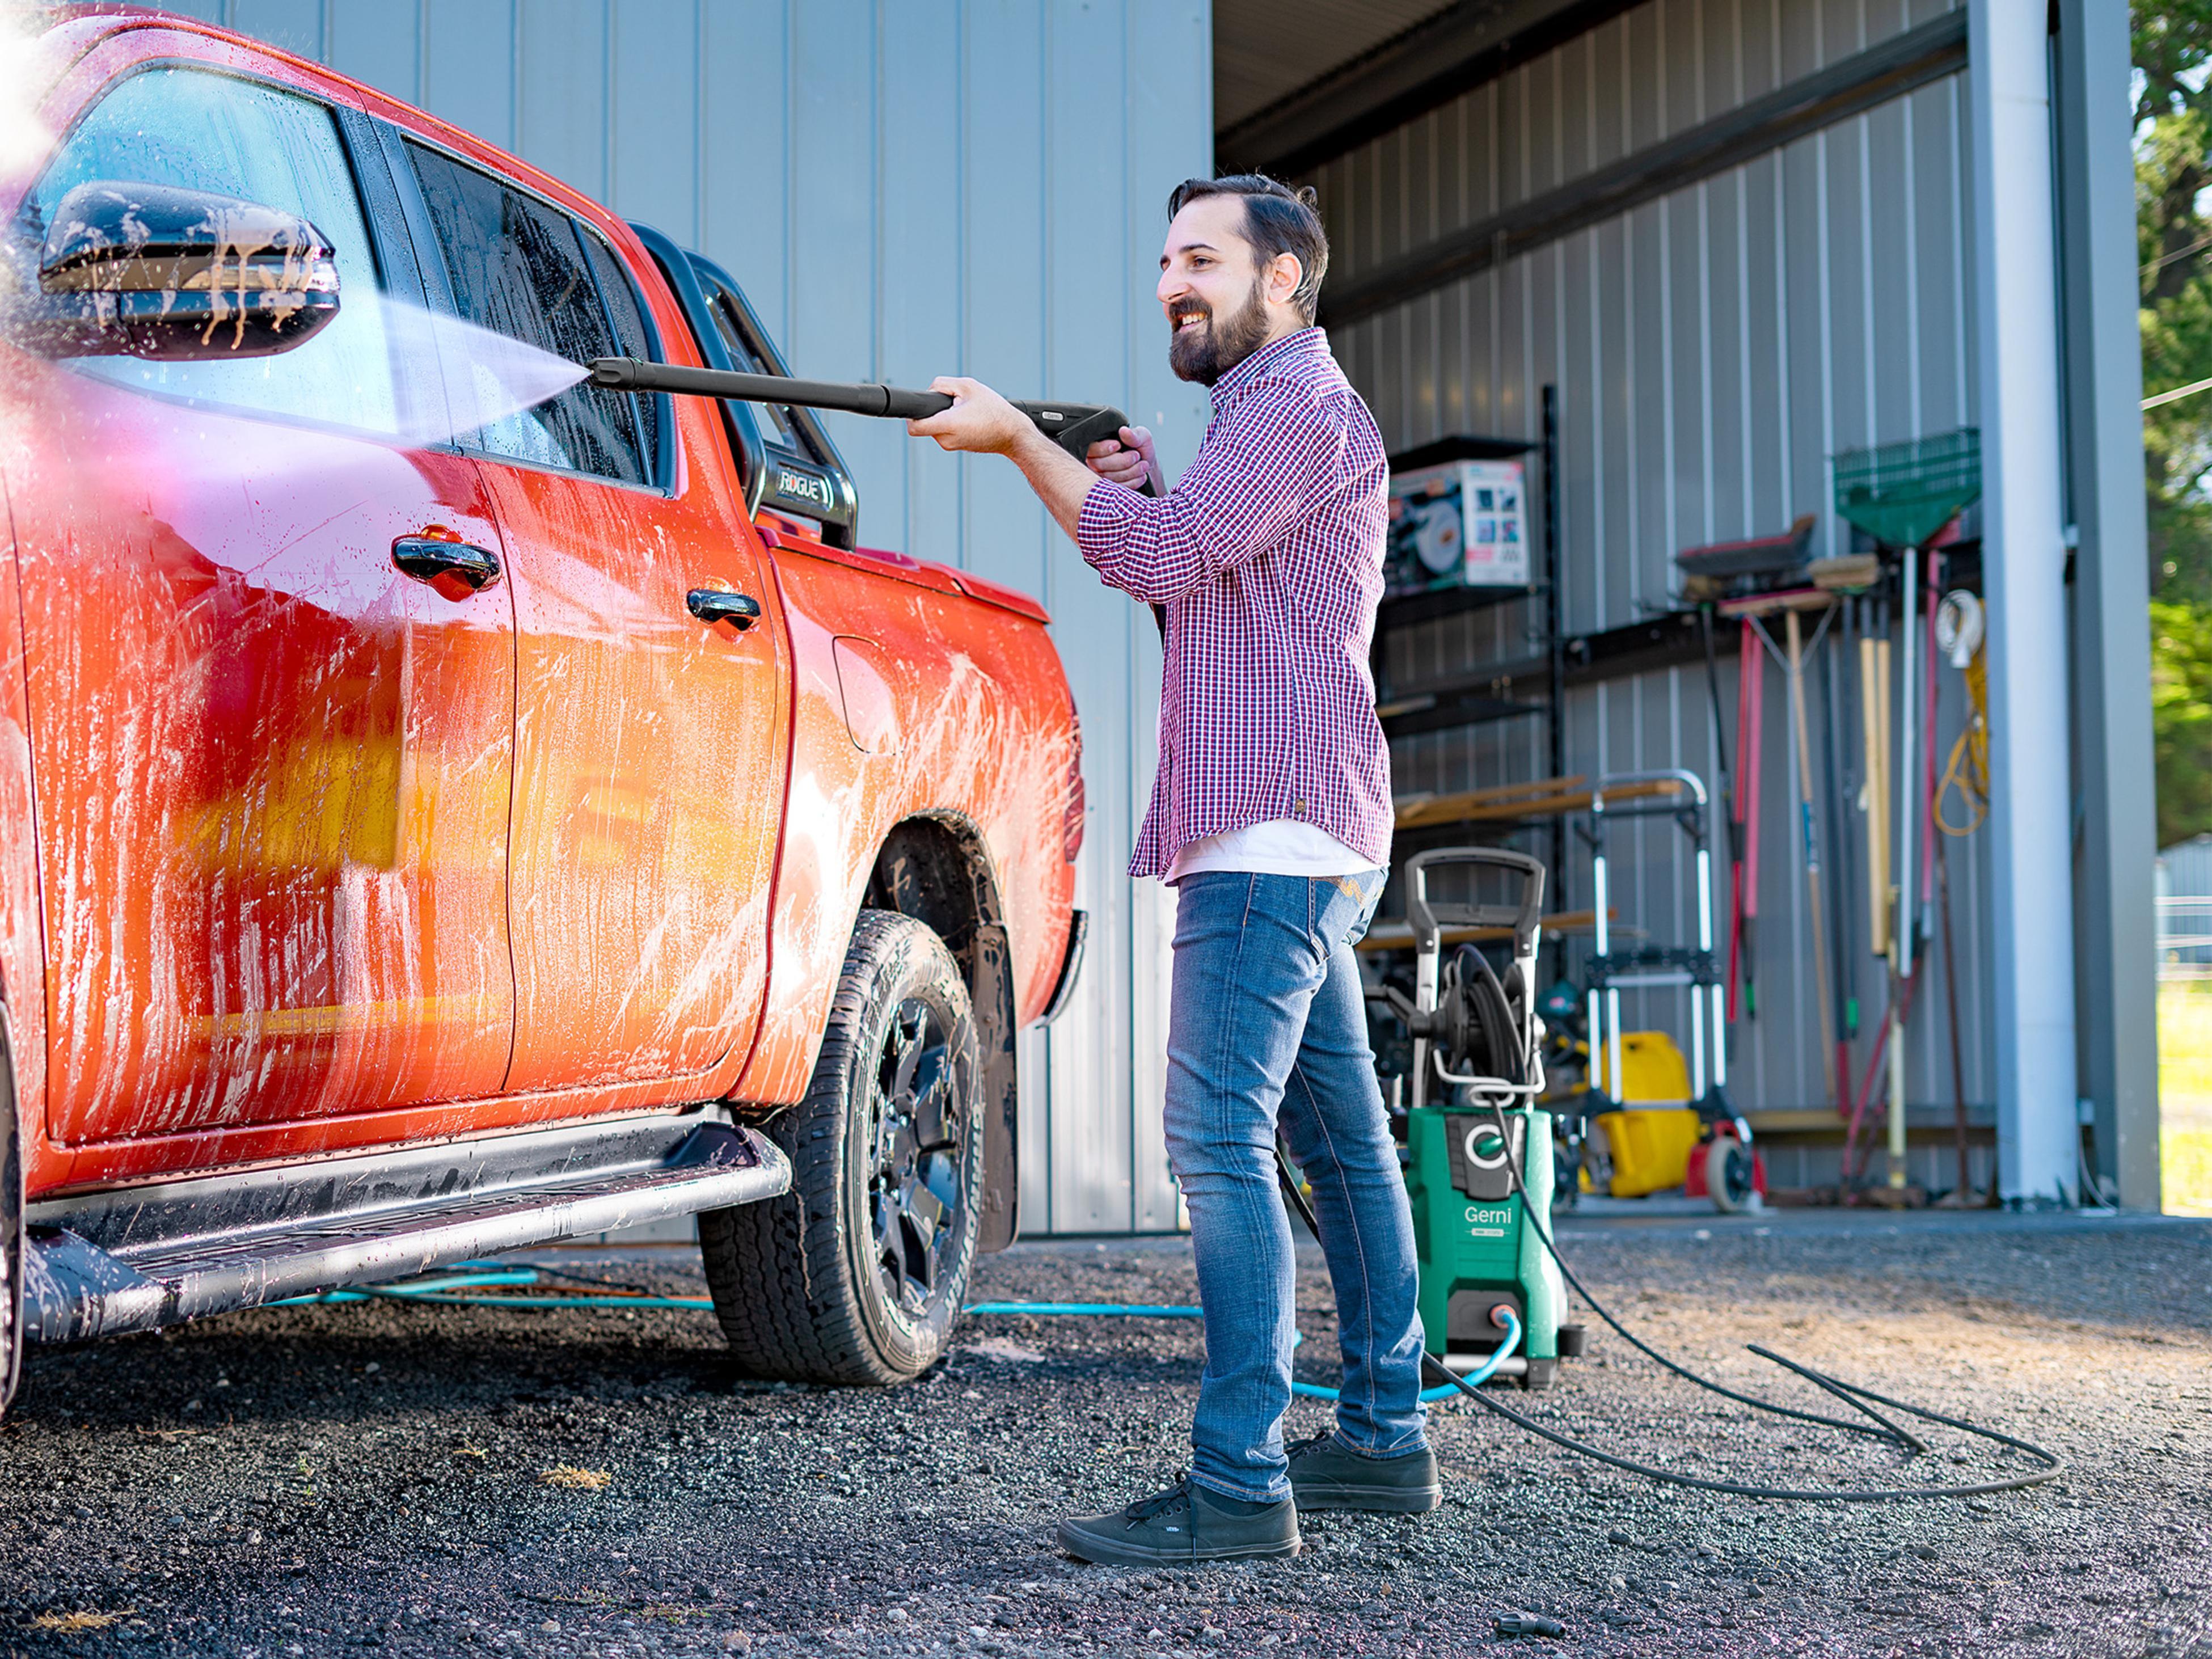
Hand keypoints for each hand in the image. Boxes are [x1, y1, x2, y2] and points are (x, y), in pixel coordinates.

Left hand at [907, 377, 1033, 454]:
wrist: (1013, 434)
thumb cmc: (995, 411)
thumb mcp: (968, 385)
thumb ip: (942, 383)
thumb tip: (930, 390)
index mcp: (947, 425)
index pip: (914, 427)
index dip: (911, 415)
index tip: (917, 407)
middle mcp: (946, 439)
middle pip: (925, 422)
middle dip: (935, 410)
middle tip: (955, 403)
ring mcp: (951, 446)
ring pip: (935, 426)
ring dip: (945, 416)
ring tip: (966, 411)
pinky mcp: (957, 447)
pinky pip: (946, 432)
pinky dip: (952, 423)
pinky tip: (969, 419)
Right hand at [1086, 425, 1159, 492]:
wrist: (1147, 467)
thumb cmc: (1141, 449)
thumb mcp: (1142, 437)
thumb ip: (1134, 435)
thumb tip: (1124, 431)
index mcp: (1099, 445)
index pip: (1091, 449)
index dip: (1103, 449)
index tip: (1118, 446)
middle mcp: (1095, 461)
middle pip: (1098, 464)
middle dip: (1121, 461)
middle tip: (1136, 456)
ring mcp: (1099, 476)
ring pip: (1107, 477)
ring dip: (1129, 472)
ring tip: (1143, 466)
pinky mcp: (1107, 489)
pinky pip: (1114, 488)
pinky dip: (1131, 482)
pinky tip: (1141, 477)